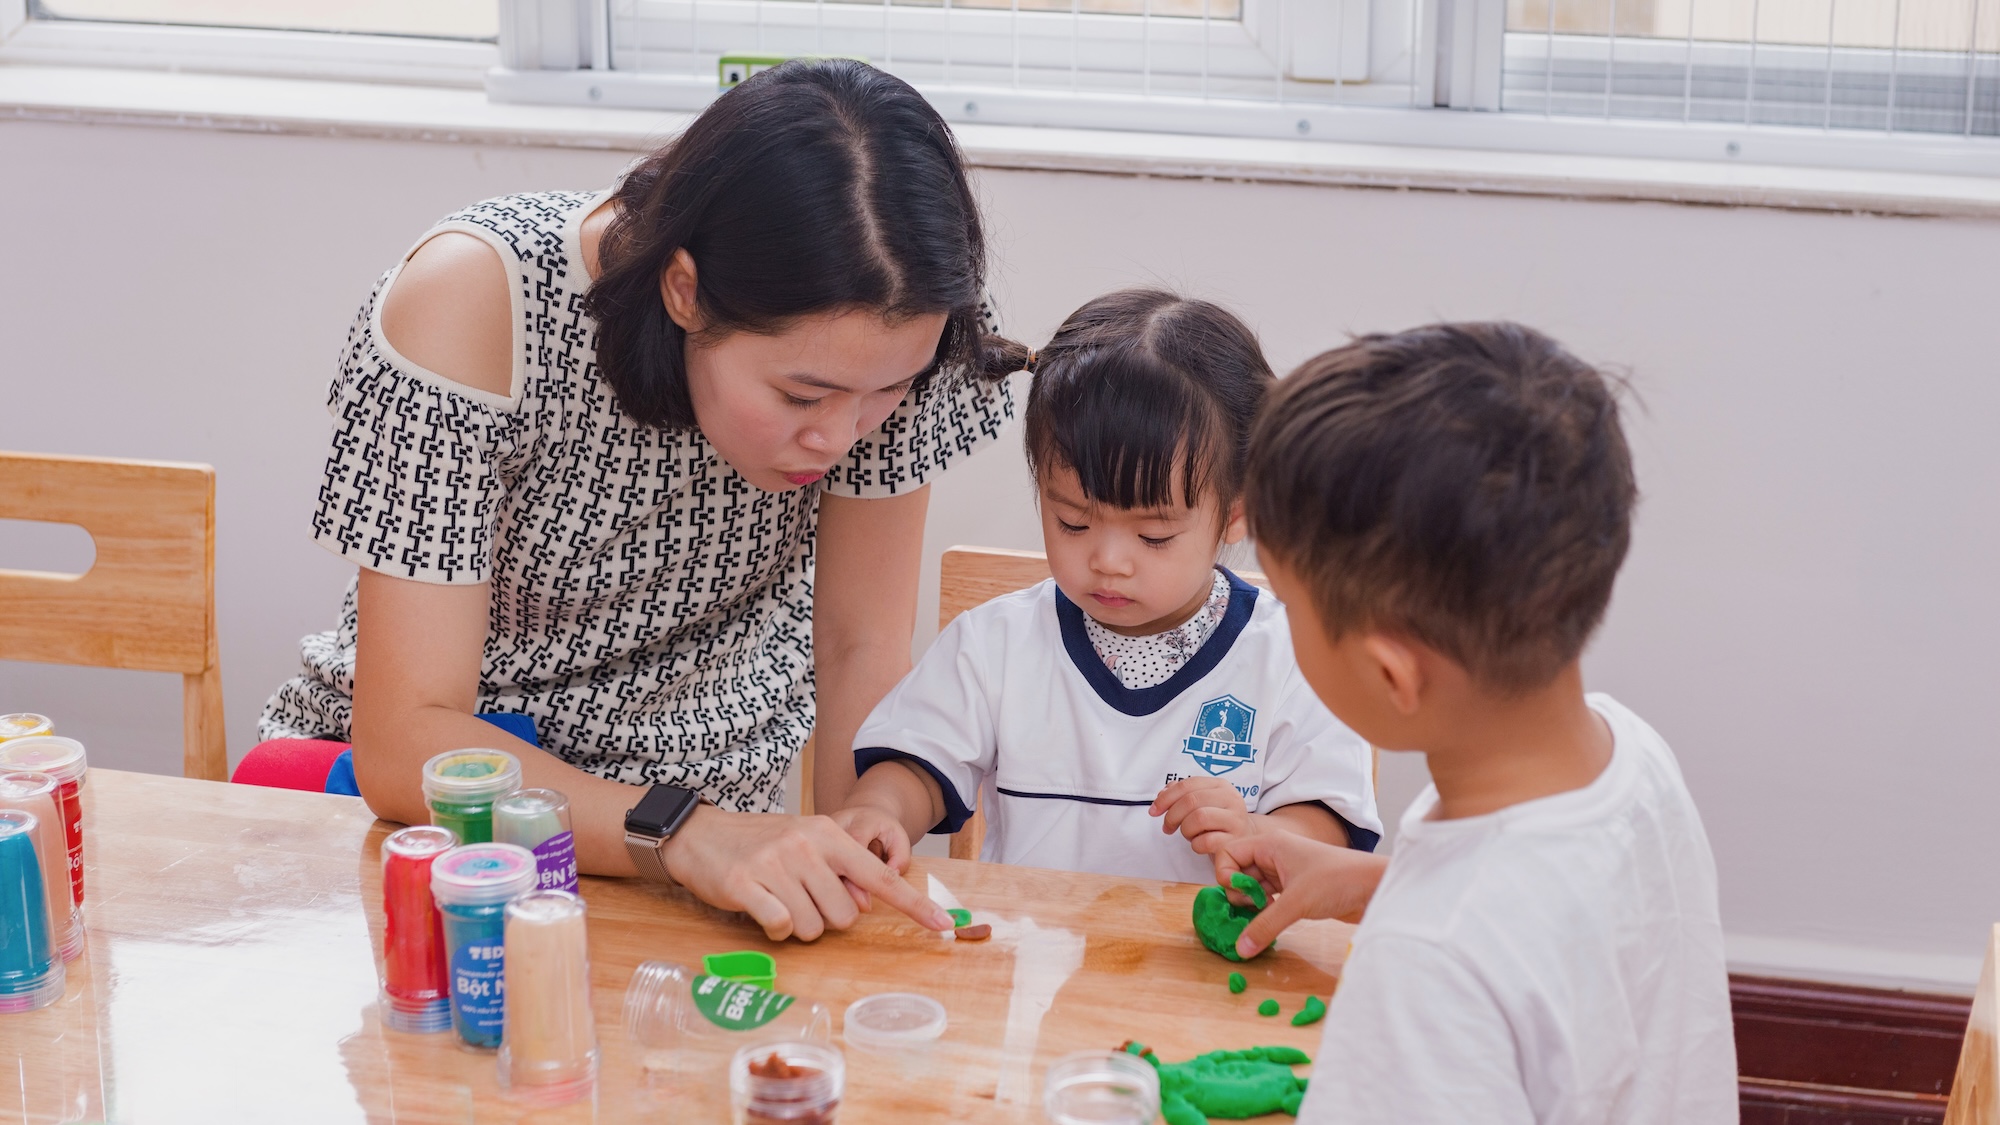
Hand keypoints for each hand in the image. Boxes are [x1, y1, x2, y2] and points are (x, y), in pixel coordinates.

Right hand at [661, 806, 952, 941]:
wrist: (701, 834)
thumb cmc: (760, 844)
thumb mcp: (805, 843)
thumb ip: (838, 870)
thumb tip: (864, 905)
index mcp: (829, 835)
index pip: (880, 877)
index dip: (913, 905)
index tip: (944, 924)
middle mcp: (807, 847)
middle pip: (844, 916)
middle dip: (826, 918)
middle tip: (799, 898)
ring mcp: (777, 865)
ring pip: (814, 927)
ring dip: (798, 925)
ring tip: (777, 899)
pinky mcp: (748, 885)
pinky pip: (780, 926)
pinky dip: (774, 929)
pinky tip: (761, 909)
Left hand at [1150, 777, 1251, 845]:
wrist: (1245, 840)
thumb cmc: (1217, 821)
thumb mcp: (1202, 803)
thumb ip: (1182, 795)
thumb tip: (1161, 796)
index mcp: (1221, 785)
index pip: (1188, 784)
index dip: (1166, 797)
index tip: (1154, 811)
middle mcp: (1231, 798)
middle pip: (1192, 801)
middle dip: (1172, 815)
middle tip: (1167, 827)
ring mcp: (1235, 819)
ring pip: (1199, 818)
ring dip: (1185, 830)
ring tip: (1188, 835)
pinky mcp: (1235, 840)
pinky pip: (1205, 842)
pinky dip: (1195, 845)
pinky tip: (1199, 844)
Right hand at [1194, 830, 1389, 957]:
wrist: (1375, 888)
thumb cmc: (1337, 881)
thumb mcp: (1296, 903)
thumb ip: (1264, 926)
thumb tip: (1239, 949)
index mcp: (1270, 844)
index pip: (1229, 854)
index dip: (1226, 875)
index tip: (1242, 895)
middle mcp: (1274, 855)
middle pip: (1238, 872)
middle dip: (1240, 894)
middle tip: (1253, 909)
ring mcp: (1284, 873)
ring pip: (1252, 887)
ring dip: (1252, 905)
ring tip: (1263, 919)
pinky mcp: (1295, 890)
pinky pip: (1267, 899)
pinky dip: (1264, 911)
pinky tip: (1271, 924)